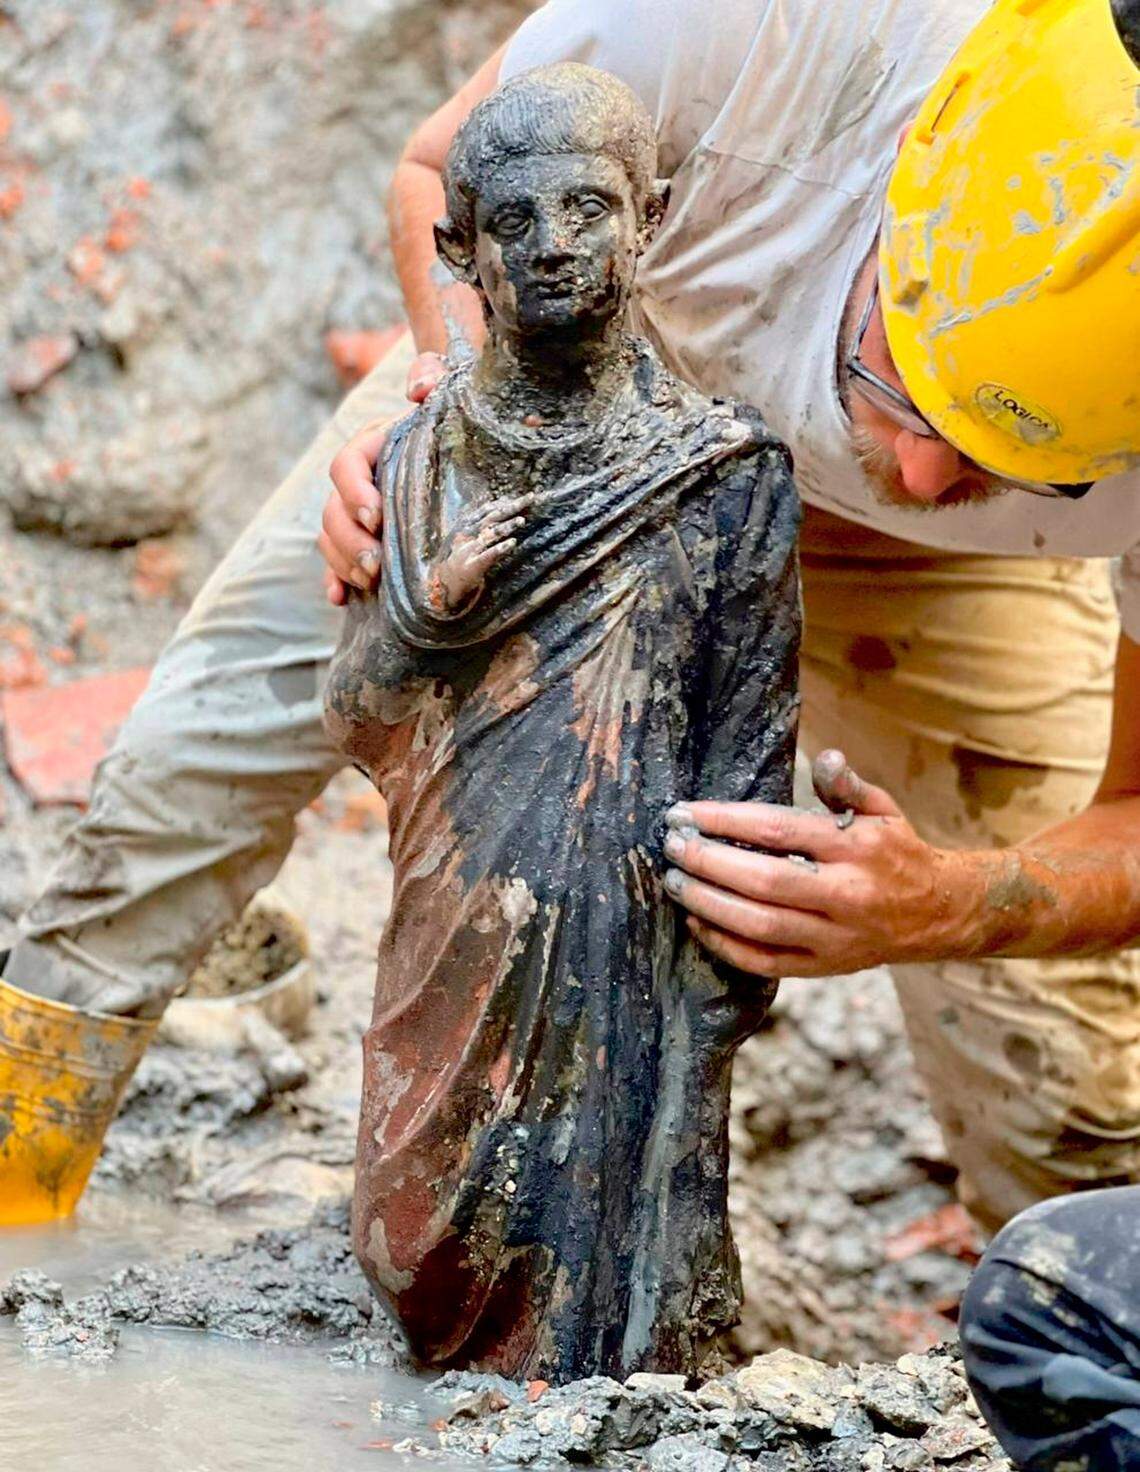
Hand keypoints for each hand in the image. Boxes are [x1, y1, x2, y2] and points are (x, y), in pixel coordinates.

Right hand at [319, 352, 447, 606]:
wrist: (465, 445)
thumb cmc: (457, 417)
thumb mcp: (449, 389)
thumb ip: (431, 376)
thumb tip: (418, 388)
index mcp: (373, 446)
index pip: (346, 465)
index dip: (355, 491)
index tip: (377, 516)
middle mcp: (359, 481)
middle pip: (332, 510)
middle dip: (350, 540)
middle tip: (376, 566)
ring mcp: (357, 513)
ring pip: (330, 537)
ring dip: (344, 562)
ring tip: (371, 582)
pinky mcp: (365, 540)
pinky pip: (337, 562)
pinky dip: (336, 580)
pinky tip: (340, 598)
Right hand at [428, 494, 532, 614]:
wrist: (444, 581)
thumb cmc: (462, 557)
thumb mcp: (470, 535)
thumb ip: (485, 522)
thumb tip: (504, 505)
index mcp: (468, 524)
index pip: (489, 508)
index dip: (506, 501)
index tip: (525, 496)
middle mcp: (469, 533)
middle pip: (493, 516)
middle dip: (512, 506)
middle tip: (529, 499)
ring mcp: (470, 548)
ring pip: (491, 533)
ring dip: (507, 526)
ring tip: (522, 520)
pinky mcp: (473, 564)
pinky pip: (489, 554)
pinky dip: (501, 548)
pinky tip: (513, 543)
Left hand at [662, 749, 976, 977]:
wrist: (941, 914)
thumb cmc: (899, 853)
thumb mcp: (882, 810)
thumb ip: (847, 785)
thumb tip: (824, 757)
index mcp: (857, 848)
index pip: (778, 830)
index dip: (725, 821)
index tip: (685, 812)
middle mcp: (846, 895)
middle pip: (763, 881)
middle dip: (708, 862)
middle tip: (672, 845)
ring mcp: (835, 937)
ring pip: (759, 925)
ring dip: (708, 904)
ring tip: (674, 882)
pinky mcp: (825, 967)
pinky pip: (765, 962)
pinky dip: (725, 946)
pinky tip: (698, 922)